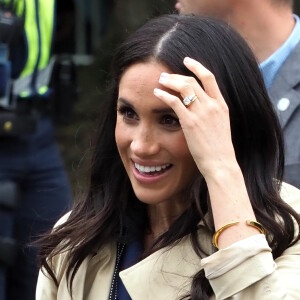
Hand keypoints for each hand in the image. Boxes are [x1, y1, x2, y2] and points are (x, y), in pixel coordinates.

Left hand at [154, 57, 237, 178]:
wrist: (221, 163)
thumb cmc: (219, 149)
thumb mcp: (220, 127)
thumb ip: (212, 115)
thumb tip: (201, 110)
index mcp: (221, 105)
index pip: (209, 78)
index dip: (197, 67)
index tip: (187, 61)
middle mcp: (212, 106)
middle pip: (192, 81)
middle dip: (177, 75)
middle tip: (165, 75)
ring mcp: (201, 113)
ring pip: (183, 87)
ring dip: (170, 81)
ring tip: (160, 80)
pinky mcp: (190, 122)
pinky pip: (174, 102)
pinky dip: (164, 95)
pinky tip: (157, 92)